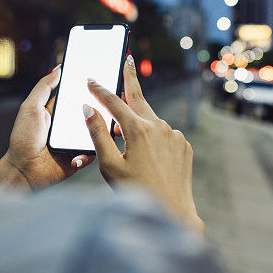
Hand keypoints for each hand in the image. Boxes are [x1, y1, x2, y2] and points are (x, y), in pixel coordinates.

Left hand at [0, 66, 94, 190]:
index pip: (79, 94)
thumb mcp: (31, 107)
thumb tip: (58, 69)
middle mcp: (71, 123)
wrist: (23, 169)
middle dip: (101, 107)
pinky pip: (94, 150)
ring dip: (98, 129)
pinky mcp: (82, 155)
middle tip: (107, 103)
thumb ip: (44, 87)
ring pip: (98, 130)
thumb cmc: (23, 139)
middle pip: (93, 111)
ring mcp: (77, 140)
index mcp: (60, 109)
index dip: (90, 88)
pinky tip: (77, 153)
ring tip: (96, 129)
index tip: (101, 78)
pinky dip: (89, 151)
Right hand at [83, 55, 203, 235]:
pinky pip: (164, 135)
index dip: (100, 90)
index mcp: (138, 130)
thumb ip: (98, 134)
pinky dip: (153, 137)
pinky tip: (147, 155)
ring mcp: (175, 135)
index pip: (114, 102)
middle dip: (130, 79)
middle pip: (139, 98)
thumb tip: (88, 109)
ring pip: (151, 121)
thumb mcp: (110, 165)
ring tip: (126, 135)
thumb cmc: (137, 192)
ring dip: (138, 121)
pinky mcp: (184, 145)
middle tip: (127, 59)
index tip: (90, 79)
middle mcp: (159, 126)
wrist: (173, 212)